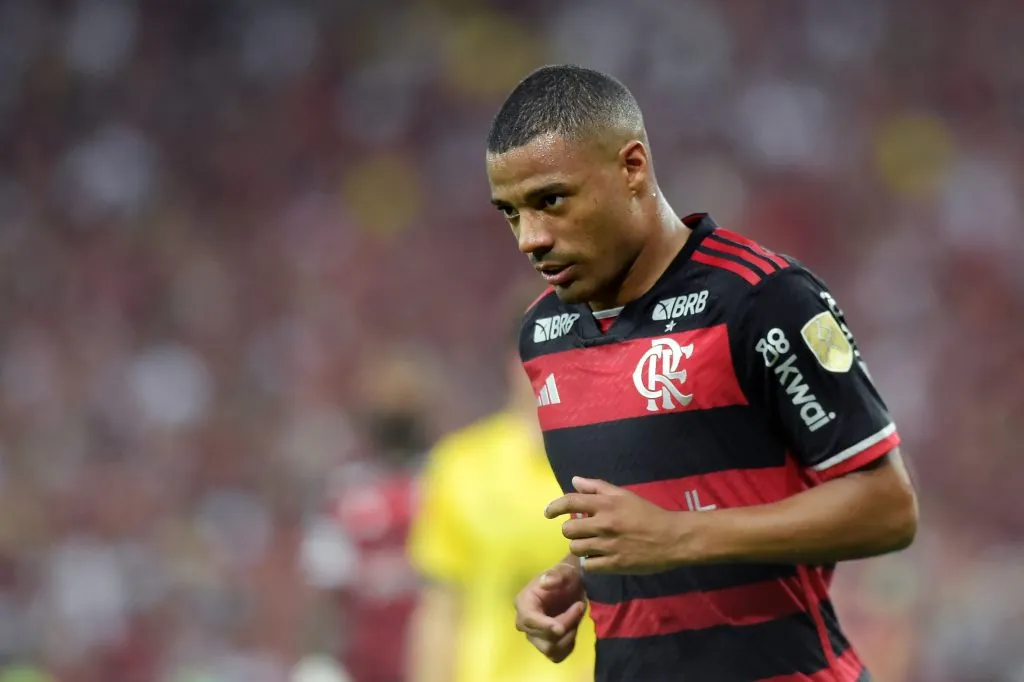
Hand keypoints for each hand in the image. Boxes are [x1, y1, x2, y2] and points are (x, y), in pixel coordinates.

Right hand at [514, 562, 586, 662]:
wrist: (572, 584)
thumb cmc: (565, 576)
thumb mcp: (563, 570)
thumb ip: (555, 575)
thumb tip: (546, 582)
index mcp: (524, 602)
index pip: (528, 619)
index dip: (544, 626)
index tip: (561, 628)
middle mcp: (525, 622)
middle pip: (541, 637)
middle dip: (564, 625)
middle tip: (579, 606)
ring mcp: (535, 636)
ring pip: (550, 649)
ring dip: (568, 636)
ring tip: (577, 616)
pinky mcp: (547, 644)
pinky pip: (557, 655)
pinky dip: (568, 646)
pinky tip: (574, 629)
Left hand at [545, 476, 694, 573]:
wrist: (672, 538)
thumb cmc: (647, 514)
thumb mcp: (624, 495)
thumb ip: (597, 488)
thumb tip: (574, 481)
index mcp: (606, 504)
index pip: (570, 502)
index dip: (554, 507)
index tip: (548, 513)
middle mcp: (604, 524)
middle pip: (568, 529)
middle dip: (572, 530)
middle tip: (582, 531)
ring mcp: (608, 546)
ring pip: (576, 548)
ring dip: (580, 546)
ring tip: (592, 544)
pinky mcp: (614, 565)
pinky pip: (588, 565)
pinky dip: (590, 562)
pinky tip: (598, 557)